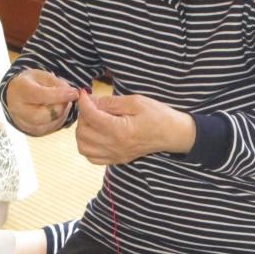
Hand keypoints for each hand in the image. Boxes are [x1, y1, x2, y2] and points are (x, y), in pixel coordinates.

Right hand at [4, 69, 79, 136]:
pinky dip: (57, 122)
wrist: (16, 95)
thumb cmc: (31, 83)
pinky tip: (59, 112)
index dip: (58, 96)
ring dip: (60, 116)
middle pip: (42, 116)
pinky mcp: (30, 131)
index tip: (74, 93)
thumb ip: (57, 84)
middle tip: (68, 99)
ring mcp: (23, 123)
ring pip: (46, 125)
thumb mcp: (43, 76)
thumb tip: (72, 93)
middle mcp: (18, 109)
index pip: (39, 95)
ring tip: (64, 104)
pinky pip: (47, 130)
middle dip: (60, 108)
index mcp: (19, 90)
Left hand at [75, 91, 195, 164]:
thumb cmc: (156, 115)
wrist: (171, 134)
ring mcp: (115, 155)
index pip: (90, 116)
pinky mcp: (116, 160)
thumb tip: (89, 99)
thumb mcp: (134, 101)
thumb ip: (109, 102)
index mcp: (120, 130)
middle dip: (83, 117)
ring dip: (83, 132)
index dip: (83, 102)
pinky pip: (92, 157)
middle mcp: (115, 146)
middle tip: (92, 107)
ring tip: (92, 121)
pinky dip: (88, 146)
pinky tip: (96, 134)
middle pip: (83, 133)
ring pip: (83, 147)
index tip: (84, 93)